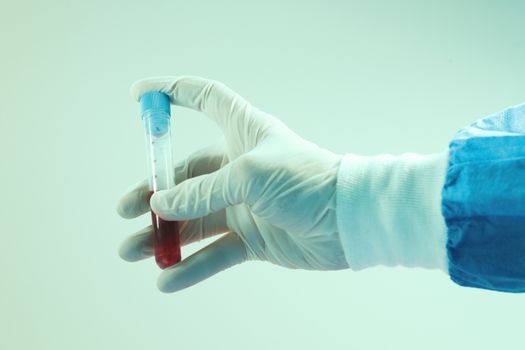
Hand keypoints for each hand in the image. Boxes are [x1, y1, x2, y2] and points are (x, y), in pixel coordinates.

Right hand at [117, 76, 347, 292]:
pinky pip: (215, 253)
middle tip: (126, 211)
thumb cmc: (307, 181)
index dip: (172, 93)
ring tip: (132, 251)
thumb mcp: (250, 176)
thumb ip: (203, 191)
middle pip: (185, 176)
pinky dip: (192, 266)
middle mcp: (239, 166)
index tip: (139, 97)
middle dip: (153, 193)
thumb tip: (161, 205)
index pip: (204, 100)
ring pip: (194, 220)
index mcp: (243, 132)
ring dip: (164, 236)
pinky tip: (168, 279)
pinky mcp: (252, 238)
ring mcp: (244, 204)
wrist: (349, 221)